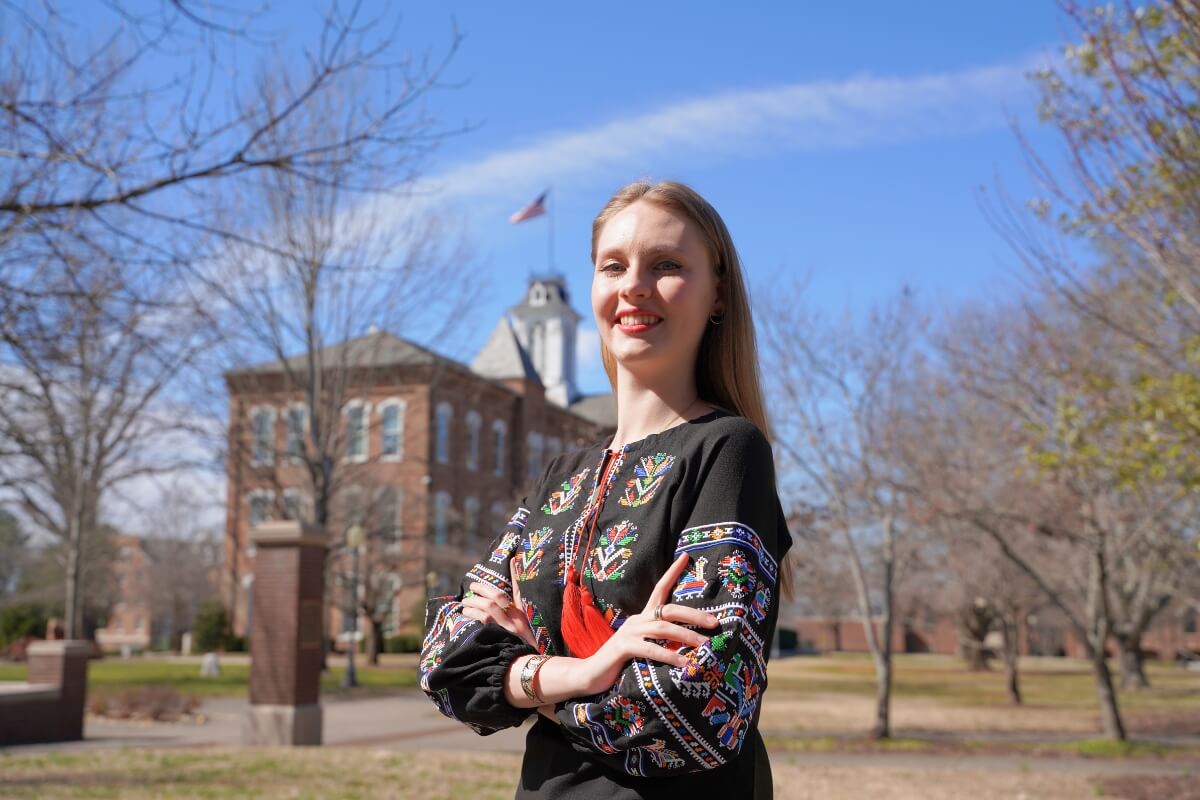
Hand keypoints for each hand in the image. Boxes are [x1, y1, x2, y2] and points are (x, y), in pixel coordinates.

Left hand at [460, 563, 536, 649]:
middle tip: (472, 587)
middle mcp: (514, 620)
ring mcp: (506, 629)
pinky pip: (483, 622)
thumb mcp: (524, 627)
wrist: (527, 666)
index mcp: (521, 615)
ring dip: (474, 603)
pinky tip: (466, 614)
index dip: (514, 575)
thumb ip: (517, 610)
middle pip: (498, 598)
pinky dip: (473, 615)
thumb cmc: (524, 646)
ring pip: (489, 608)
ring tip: (465, 603)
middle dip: (483, 589)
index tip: (510, 560)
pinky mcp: (497, 638)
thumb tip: (510, 595)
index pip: (518, 591)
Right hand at [579, 553, 719, 694]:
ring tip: (705, 646)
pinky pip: (651, 650)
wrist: (591, 674)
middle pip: (668, 610)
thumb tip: (689, 643)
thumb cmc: (621, 662)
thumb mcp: (644, 647)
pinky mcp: (624, 647)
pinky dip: (669, 656)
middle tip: (714, 622)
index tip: (686, 556)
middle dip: (694, 615)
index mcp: (643, 617)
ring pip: (663, 629)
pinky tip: (684, 663)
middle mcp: (637, 620)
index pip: (659, 588)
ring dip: (687, 636)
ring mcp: (630, 633)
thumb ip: (661, 642)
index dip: (672, 572)